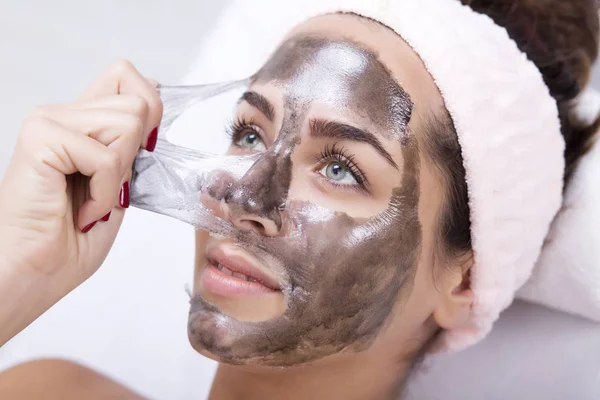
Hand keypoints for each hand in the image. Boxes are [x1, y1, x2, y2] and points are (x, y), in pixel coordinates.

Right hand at [0, 61, 161, 328]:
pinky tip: (80, 212)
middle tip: (104, 188)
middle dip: (136, 154)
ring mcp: (48, 122)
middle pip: (138, 101)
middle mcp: (62, 115)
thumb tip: (151, 114)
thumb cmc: (63, 246)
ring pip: (130, 122)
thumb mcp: (116, 190)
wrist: (25, 279)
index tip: (143, 150)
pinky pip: (108, 158)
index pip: (127, 79)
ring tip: (89, 202)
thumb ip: (129, 151)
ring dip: (119, 176)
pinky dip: (105, 194)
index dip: (150, 107)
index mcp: (80, 126)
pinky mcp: (42, 138)